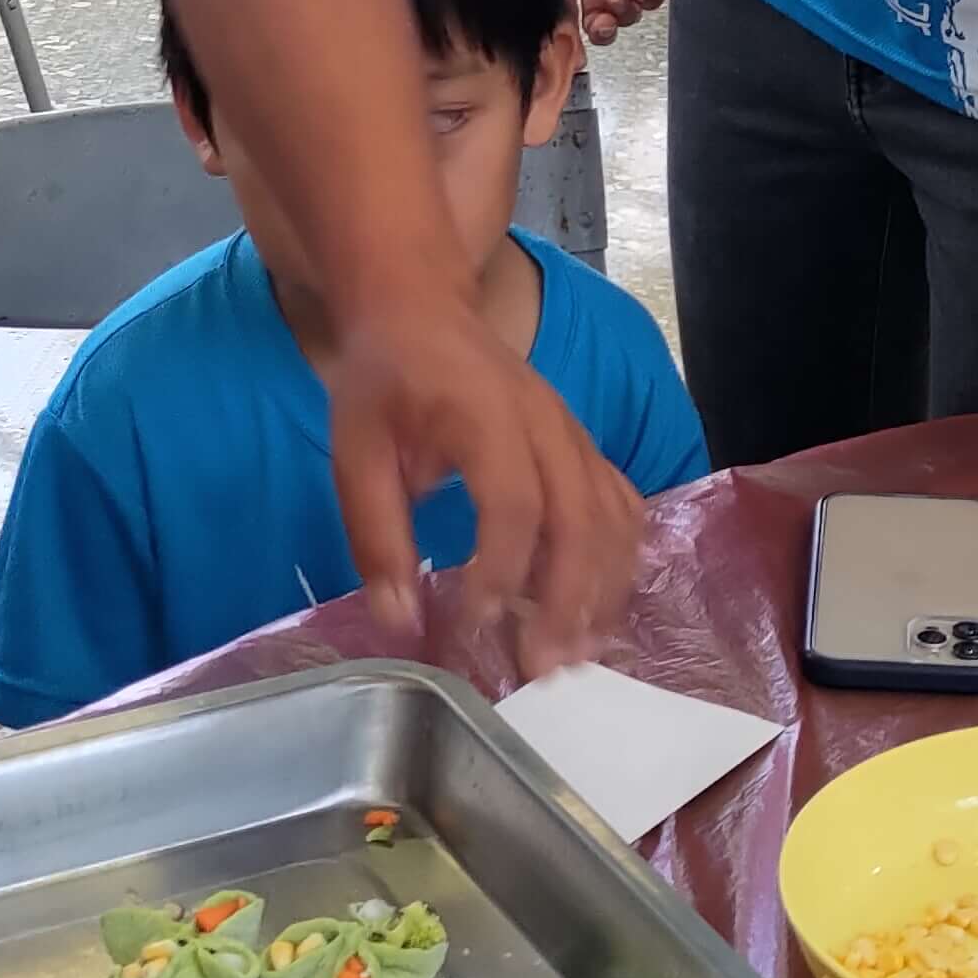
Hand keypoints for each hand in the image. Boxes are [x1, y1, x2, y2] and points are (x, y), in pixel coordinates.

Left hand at [319, 285, 642, 668]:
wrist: (421, 310)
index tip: (474, 624)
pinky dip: (618, 561)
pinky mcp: (584, 448)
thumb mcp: (356, 453)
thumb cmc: (385, 382)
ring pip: (612, 517)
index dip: (501, 571)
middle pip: (580, 518)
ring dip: (600, 591)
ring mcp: (574, 434)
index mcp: (485, 415)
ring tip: (575, 655)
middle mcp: (547, 423)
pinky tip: (597, 609)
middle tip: (542, 668)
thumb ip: (377, 535)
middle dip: (566, 599)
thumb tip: (399, 620)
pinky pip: (621, 506)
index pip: (513, 502)